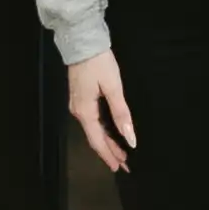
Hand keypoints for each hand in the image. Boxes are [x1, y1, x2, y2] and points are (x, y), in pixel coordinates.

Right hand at [68, 51, 135, 171]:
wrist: (82, 42)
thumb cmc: (99, 63)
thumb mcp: (113, 87)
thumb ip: (121, 113)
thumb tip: (130, 138)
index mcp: (85, 112)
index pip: (97, 141)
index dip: (108, 155)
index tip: (119, 168)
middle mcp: (78, 111)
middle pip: (95, 137)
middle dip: (109, 151)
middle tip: (124, 164)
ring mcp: (78, 105)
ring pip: (93, 130)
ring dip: (107, 142)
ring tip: (121, 153)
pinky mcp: (80, 98)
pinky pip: (92, 121)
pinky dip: (102, 130)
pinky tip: (111, 133)